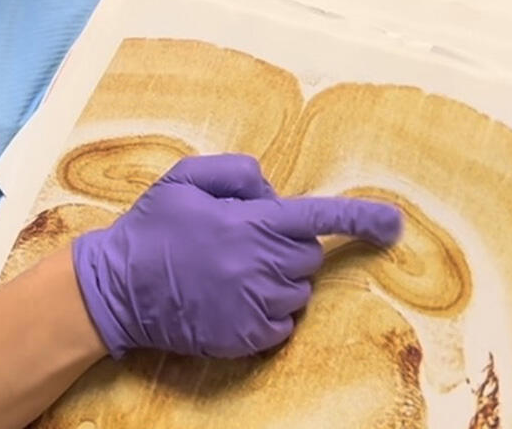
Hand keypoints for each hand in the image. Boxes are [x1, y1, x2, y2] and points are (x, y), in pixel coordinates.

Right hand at [72, 154, 401, 358]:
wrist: (118, 288)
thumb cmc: (152, 227)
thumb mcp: (186, 178)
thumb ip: (237, 172)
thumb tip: (273, 190)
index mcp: (248, 224)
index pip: (317, 218)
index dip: (360, 219)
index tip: (392, 223)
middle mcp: (259, 267)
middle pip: (307, 255)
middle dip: (286, 242)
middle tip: (241, 236)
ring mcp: (254, 307)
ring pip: (298, 290)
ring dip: (277, 276)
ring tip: (229, 268)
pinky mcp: (247, 338)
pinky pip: (284, 323)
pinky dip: (268, 308)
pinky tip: (230, 296)